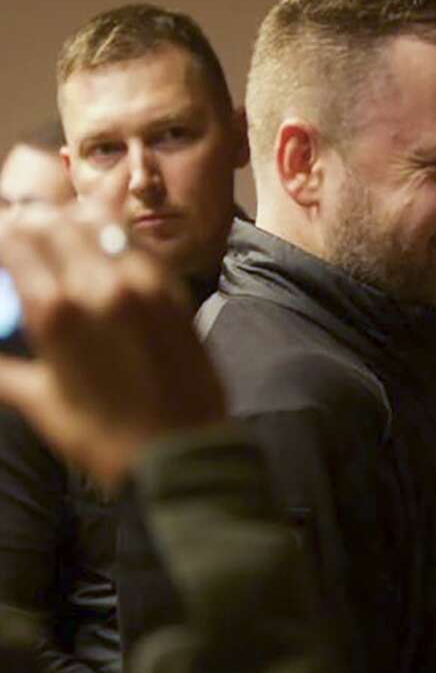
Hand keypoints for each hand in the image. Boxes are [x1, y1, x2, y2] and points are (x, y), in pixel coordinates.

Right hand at [0, 202, 225, 487]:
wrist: (180, 451)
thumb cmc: (102, 436)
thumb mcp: (39, 400)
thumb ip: (5, 368)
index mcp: (55, 313)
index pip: (16, 241)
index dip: (6, 236)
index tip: (7, 244)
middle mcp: (98, 286)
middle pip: (54, 222)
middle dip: (33, 221)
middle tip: (25, 234)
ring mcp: (143, 284)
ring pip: (98, 223)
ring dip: (73, 221)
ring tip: (62, 236)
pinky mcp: (174, 290)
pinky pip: (137, 244)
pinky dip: (113, 236)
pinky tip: (104, 248)